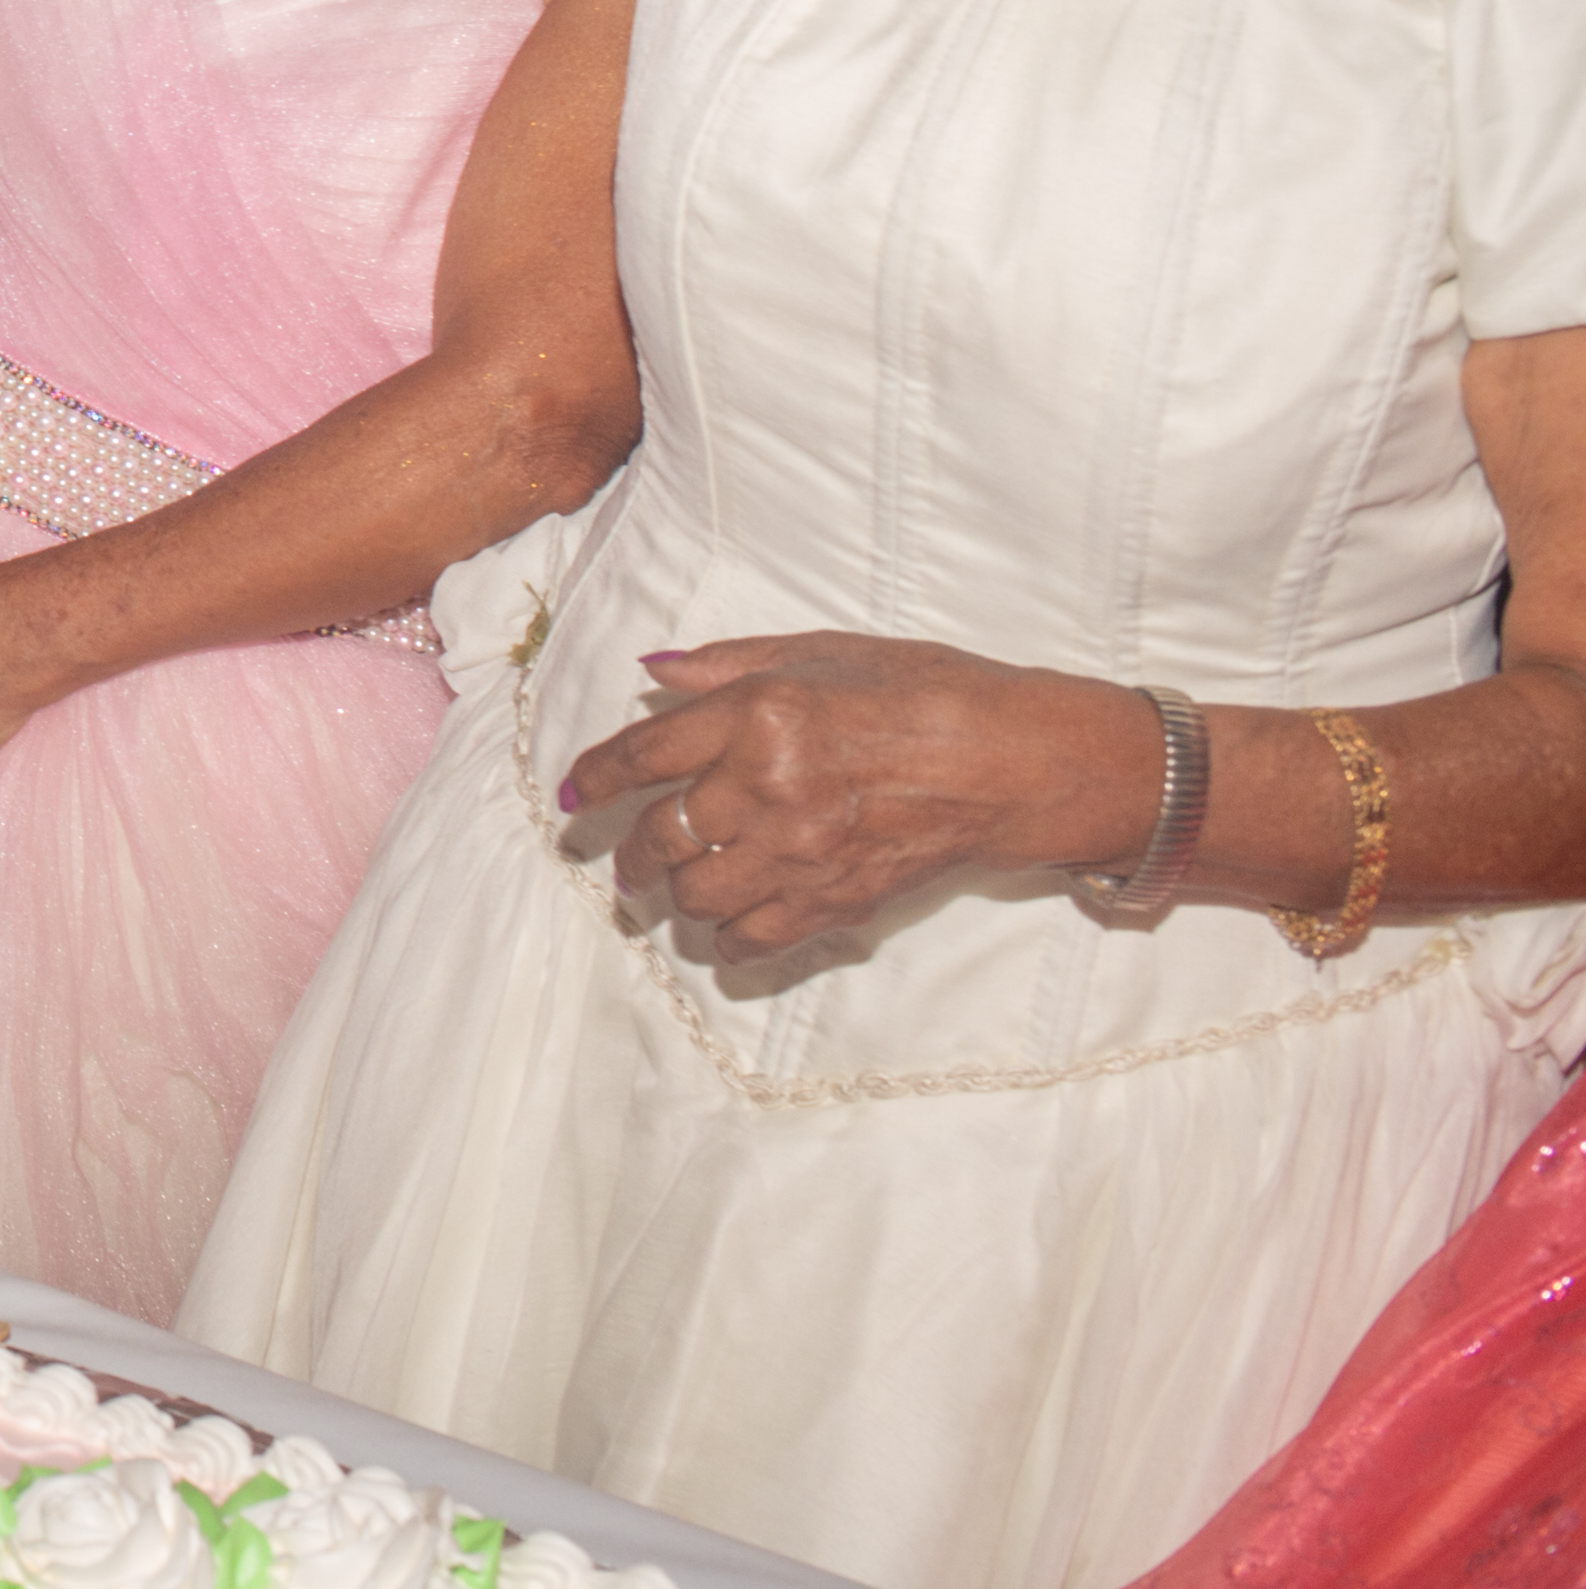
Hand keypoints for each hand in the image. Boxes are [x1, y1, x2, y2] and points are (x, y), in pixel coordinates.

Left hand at [556, 633, 1157, 962]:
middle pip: (660, 834)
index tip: (572, 798)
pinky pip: (752, 938)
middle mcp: (768, 786)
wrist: (1015, 762)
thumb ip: (729, 665)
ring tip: (673, 888)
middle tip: (622, 857)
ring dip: (674, 894)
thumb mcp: (824, 650)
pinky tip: (725, 927)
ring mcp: (802, 851)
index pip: (641, 755)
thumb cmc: (928, 690)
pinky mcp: (837, 901)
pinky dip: (727, 938)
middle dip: (628, 851)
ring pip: (696, 893)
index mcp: (759, 714)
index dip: (592, 779)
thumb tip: (653, 672)